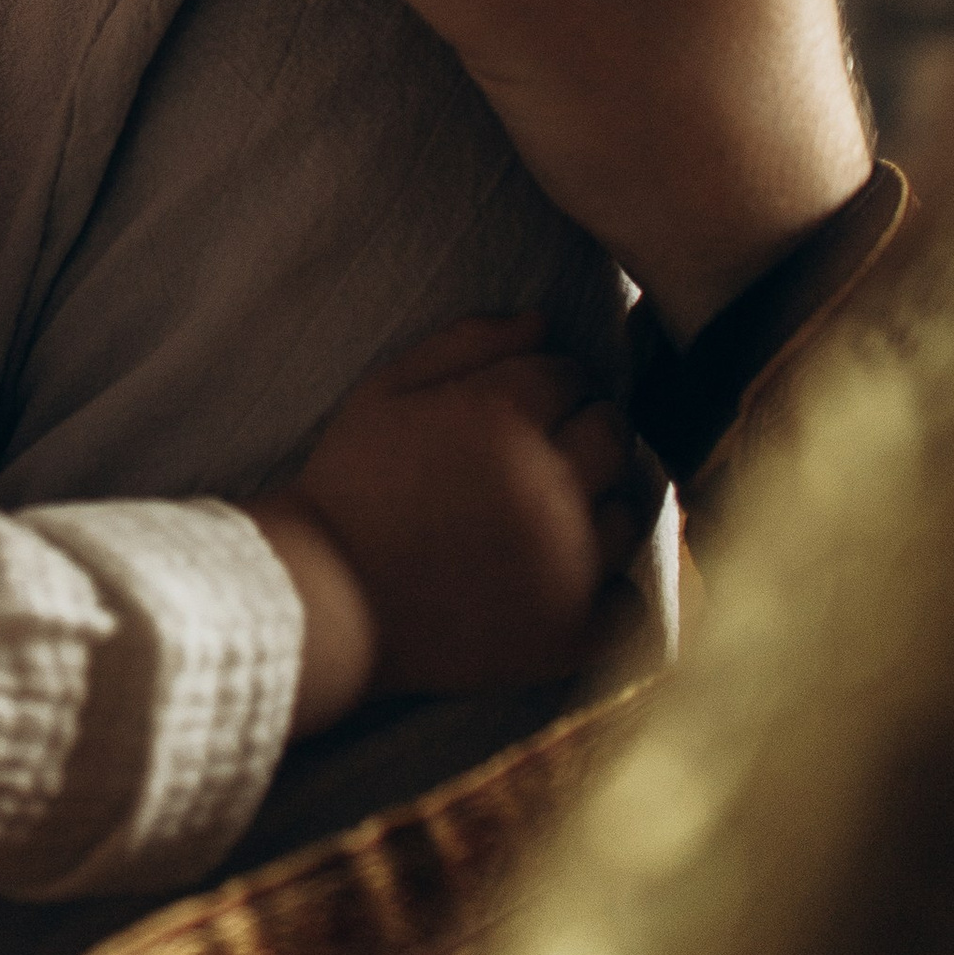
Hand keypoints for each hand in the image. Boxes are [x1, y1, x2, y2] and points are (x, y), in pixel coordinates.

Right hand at [259, 312, 647, 698]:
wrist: (323, 600)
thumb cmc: (348, 485)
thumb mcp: (385, 391)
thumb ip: (466, 343)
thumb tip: (545, 320)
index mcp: (505, 416)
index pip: (571, 372)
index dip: (542, 384)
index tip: (512, 410)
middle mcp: (550, 486)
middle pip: (612, 431)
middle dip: (582, 431)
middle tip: (535, 458)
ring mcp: (567, 565)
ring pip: (628, 510)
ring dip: (597, 504)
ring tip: (544, 518)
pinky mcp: (569, 634)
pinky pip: (630, 602)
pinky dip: (608, 590)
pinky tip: (564, 580)